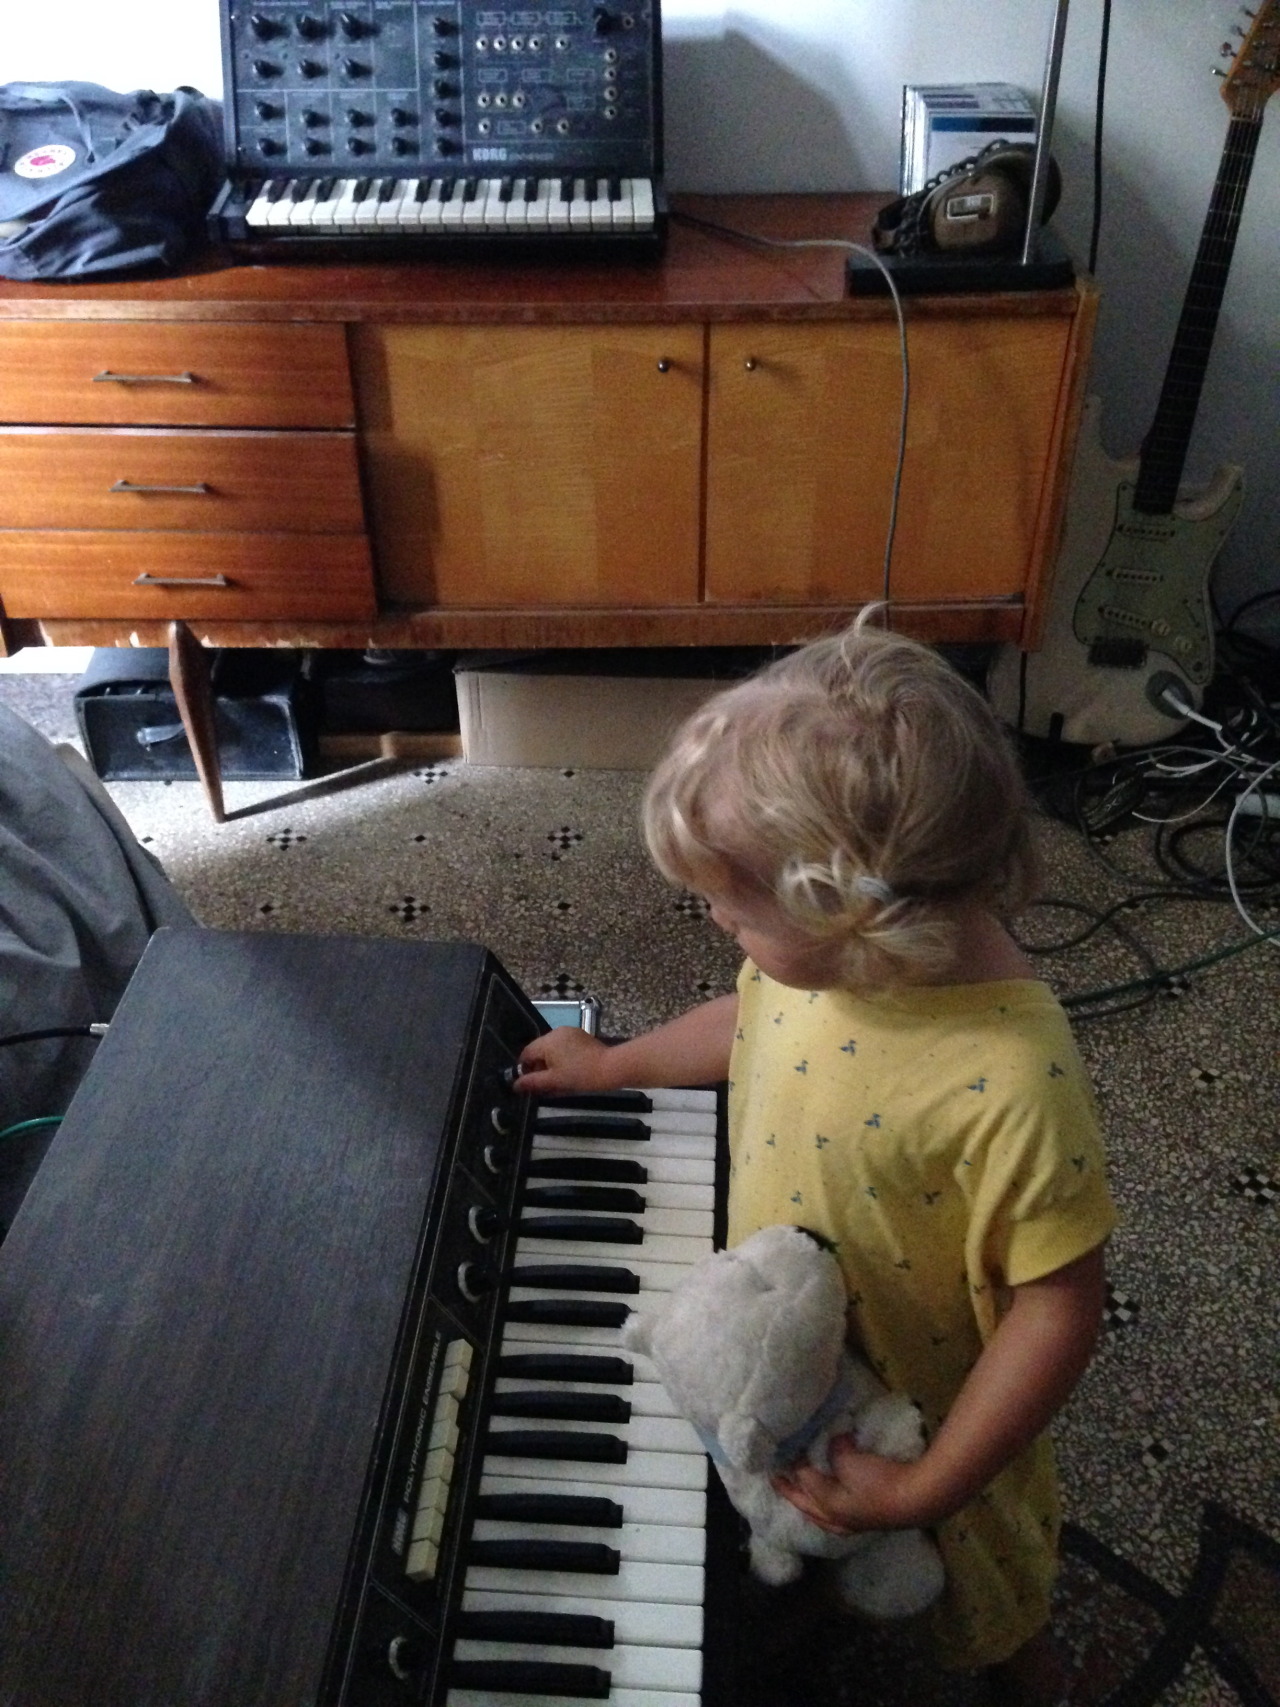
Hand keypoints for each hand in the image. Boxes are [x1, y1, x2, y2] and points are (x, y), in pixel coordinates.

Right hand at [515, 1027, 622, 1095]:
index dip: (524, 1069)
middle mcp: (556, 1032)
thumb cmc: (580, 1075)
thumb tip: (515, 1084)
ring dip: (550, 1063)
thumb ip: (533, 1082)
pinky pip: (563, 1046)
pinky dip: (561, 1058)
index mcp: (547, 1041)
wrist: (609, 1068)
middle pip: (538, 1050)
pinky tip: (569, 1071)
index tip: (530, 1083)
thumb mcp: (554, 1081)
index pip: (526, 1053)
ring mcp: (569, 1032)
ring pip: (551, 1049)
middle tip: (545, 1085)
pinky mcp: (579, 1036)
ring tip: (558, 1080)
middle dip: (539, 1067)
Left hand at [771, 1435, 921, 1534]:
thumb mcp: (850, 1460)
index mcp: (826, 1505)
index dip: (791, 1464)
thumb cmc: (878, 1481)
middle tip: (775, 1478)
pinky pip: (835, 1514)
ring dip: (807, 1501)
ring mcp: (850, 1524)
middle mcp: (833, 1519)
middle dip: (789, 1491)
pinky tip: (828, 1499)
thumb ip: (834, 1450)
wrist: (915, 1499)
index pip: (801, 1481)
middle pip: (804, 1505)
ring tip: (798, 1490)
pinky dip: (825, 1505)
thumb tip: (834, 1442)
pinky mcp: (865, 1521)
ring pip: (819, 1514)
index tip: (782, 1449)